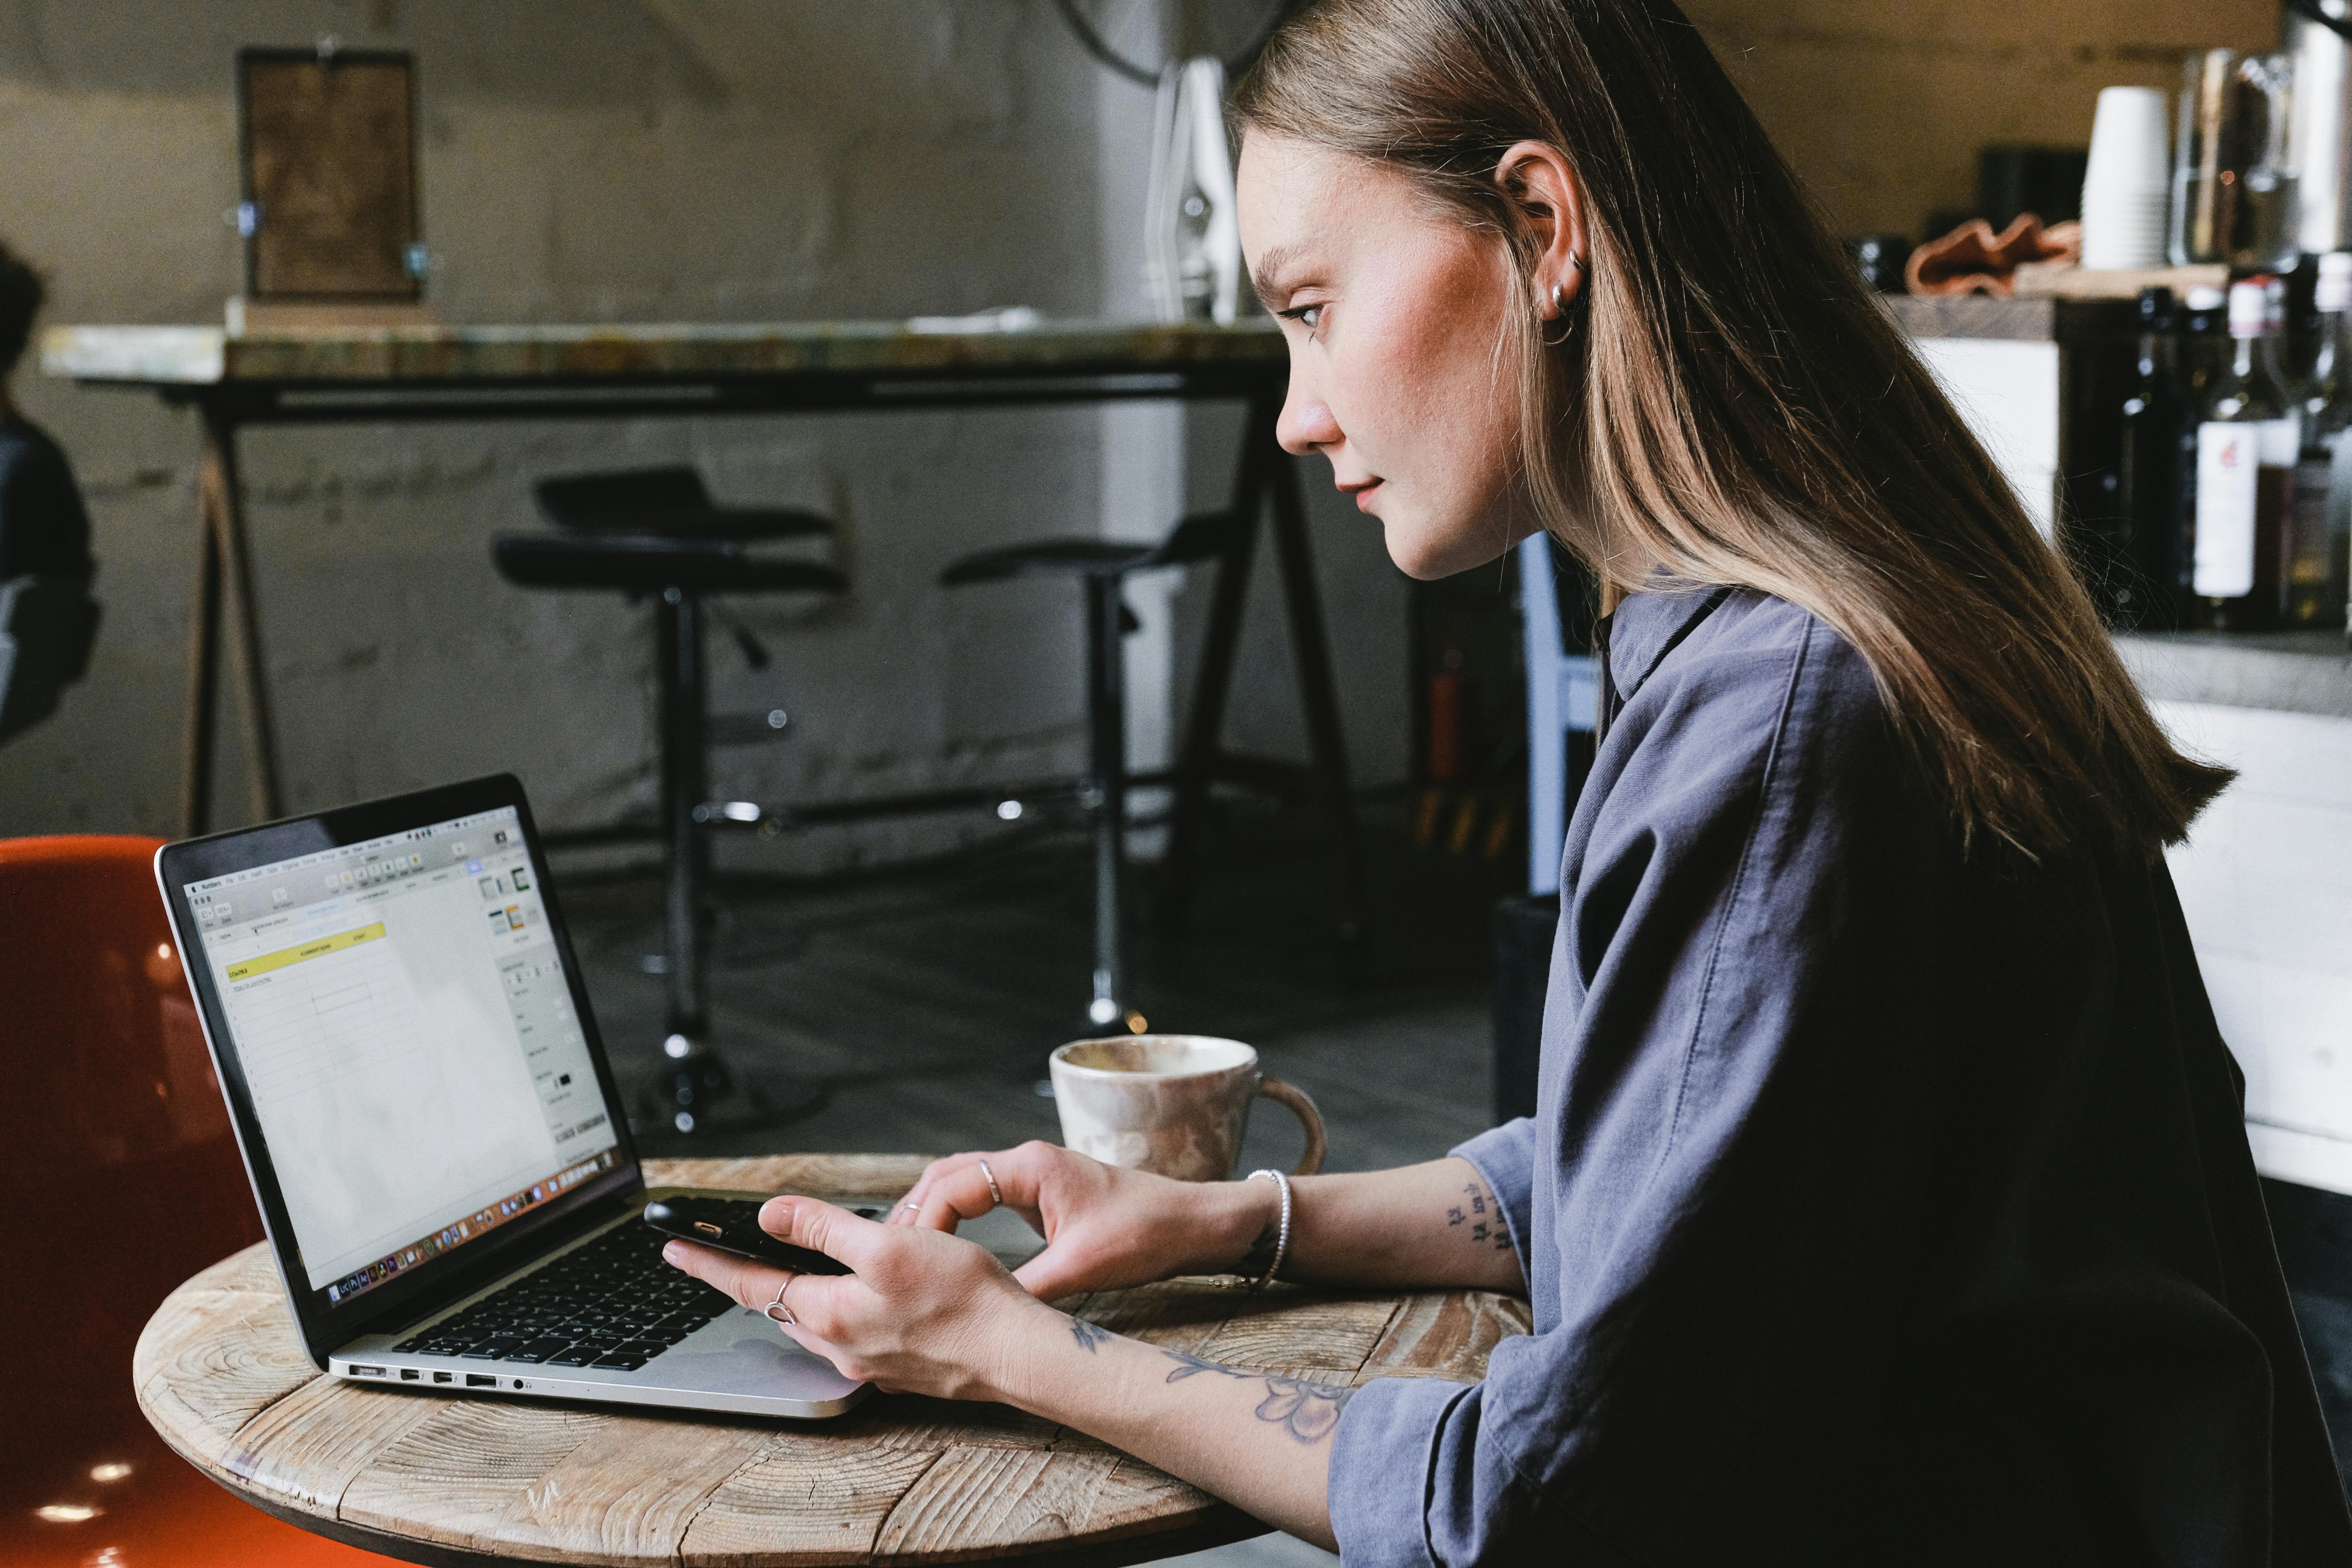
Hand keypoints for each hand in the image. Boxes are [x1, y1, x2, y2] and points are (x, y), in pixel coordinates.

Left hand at [661, 1195, 1045, 1398]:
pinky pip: (849, 1333)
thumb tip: (772, 1215)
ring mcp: (868, 1362)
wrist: (1016, 1352)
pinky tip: (853, 1296)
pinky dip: (835, 1309)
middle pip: (777, 1305)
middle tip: (718, 1255)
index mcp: (829, 1314)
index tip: (674, 1247)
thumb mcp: (888, 1245)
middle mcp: (840, 1347)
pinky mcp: (897, 1365)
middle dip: (747, 1279)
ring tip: (782, 1268)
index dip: (708, 1262)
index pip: (750, 1283)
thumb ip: (825, 1230)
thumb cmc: (963, 1298)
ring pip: (813, 1321)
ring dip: (793, 1294)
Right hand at [890, 1140, 1267, 1299]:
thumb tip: (980, 1313)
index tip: (907, 1261)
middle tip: (886, 1258)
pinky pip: (982, 1196)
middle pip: (946, 1176)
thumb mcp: (1082, 1267)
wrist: (1194, 1222)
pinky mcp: (1040, 1192)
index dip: (922, 1223)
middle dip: (913, 1215)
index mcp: (1031, 1166)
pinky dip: (956, 1218)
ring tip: (905, 1257)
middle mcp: (1026, 1161)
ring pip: (960, 1184)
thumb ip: (1027, 1288)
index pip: (952, 1184)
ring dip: (931, 1215)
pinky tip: (945, 1251)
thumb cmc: (1146, 1234)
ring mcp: (1032, 1173)